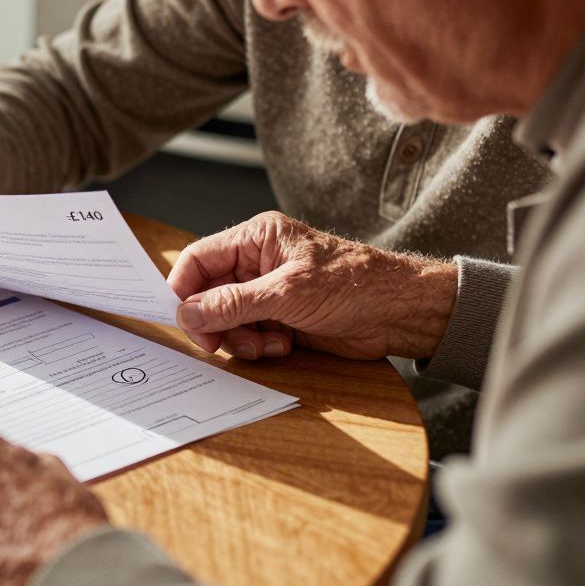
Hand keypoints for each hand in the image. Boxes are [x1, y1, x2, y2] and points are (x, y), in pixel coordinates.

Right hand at [168, 211, 457, 360]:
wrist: (400, 313)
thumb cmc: (355, 284)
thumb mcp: (287, 293)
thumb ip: (233, 304)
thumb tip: (187, 313)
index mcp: (256, 239)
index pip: (198, 259)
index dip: (184, 289)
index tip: (185, 320)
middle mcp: (257, 263)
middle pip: (208, 294)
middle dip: (216, 322)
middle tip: (222, 344)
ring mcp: (267, 292)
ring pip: (226, 319)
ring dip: (240, 338)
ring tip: (268, 343)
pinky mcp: (280, 317)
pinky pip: (248, 335)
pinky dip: (259, 346)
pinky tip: (285, 344)